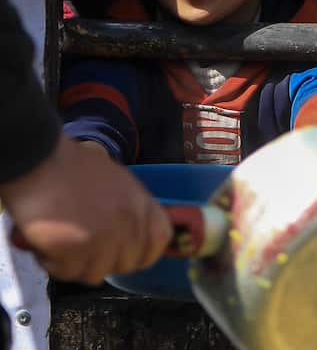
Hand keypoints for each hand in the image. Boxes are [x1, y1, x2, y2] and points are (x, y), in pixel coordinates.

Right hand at [1, 137, 171, 284]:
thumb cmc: (71, 168)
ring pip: (96, 274)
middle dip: (103, 262)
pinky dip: (54, 264)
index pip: (160, 239)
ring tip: (60, 245)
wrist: (38, 161)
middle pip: (127, 263)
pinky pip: (68, 273)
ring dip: (75, 265)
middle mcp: (129, 221)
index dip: (143, 253)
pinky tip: (46, 245)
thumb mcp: (116, 181)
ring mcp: (104, 236)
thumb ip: (128, 208)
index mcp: (140, 202)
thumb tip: (128, 236)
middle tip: (82, 250)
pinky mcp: (76, 248)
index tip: (124, 255)